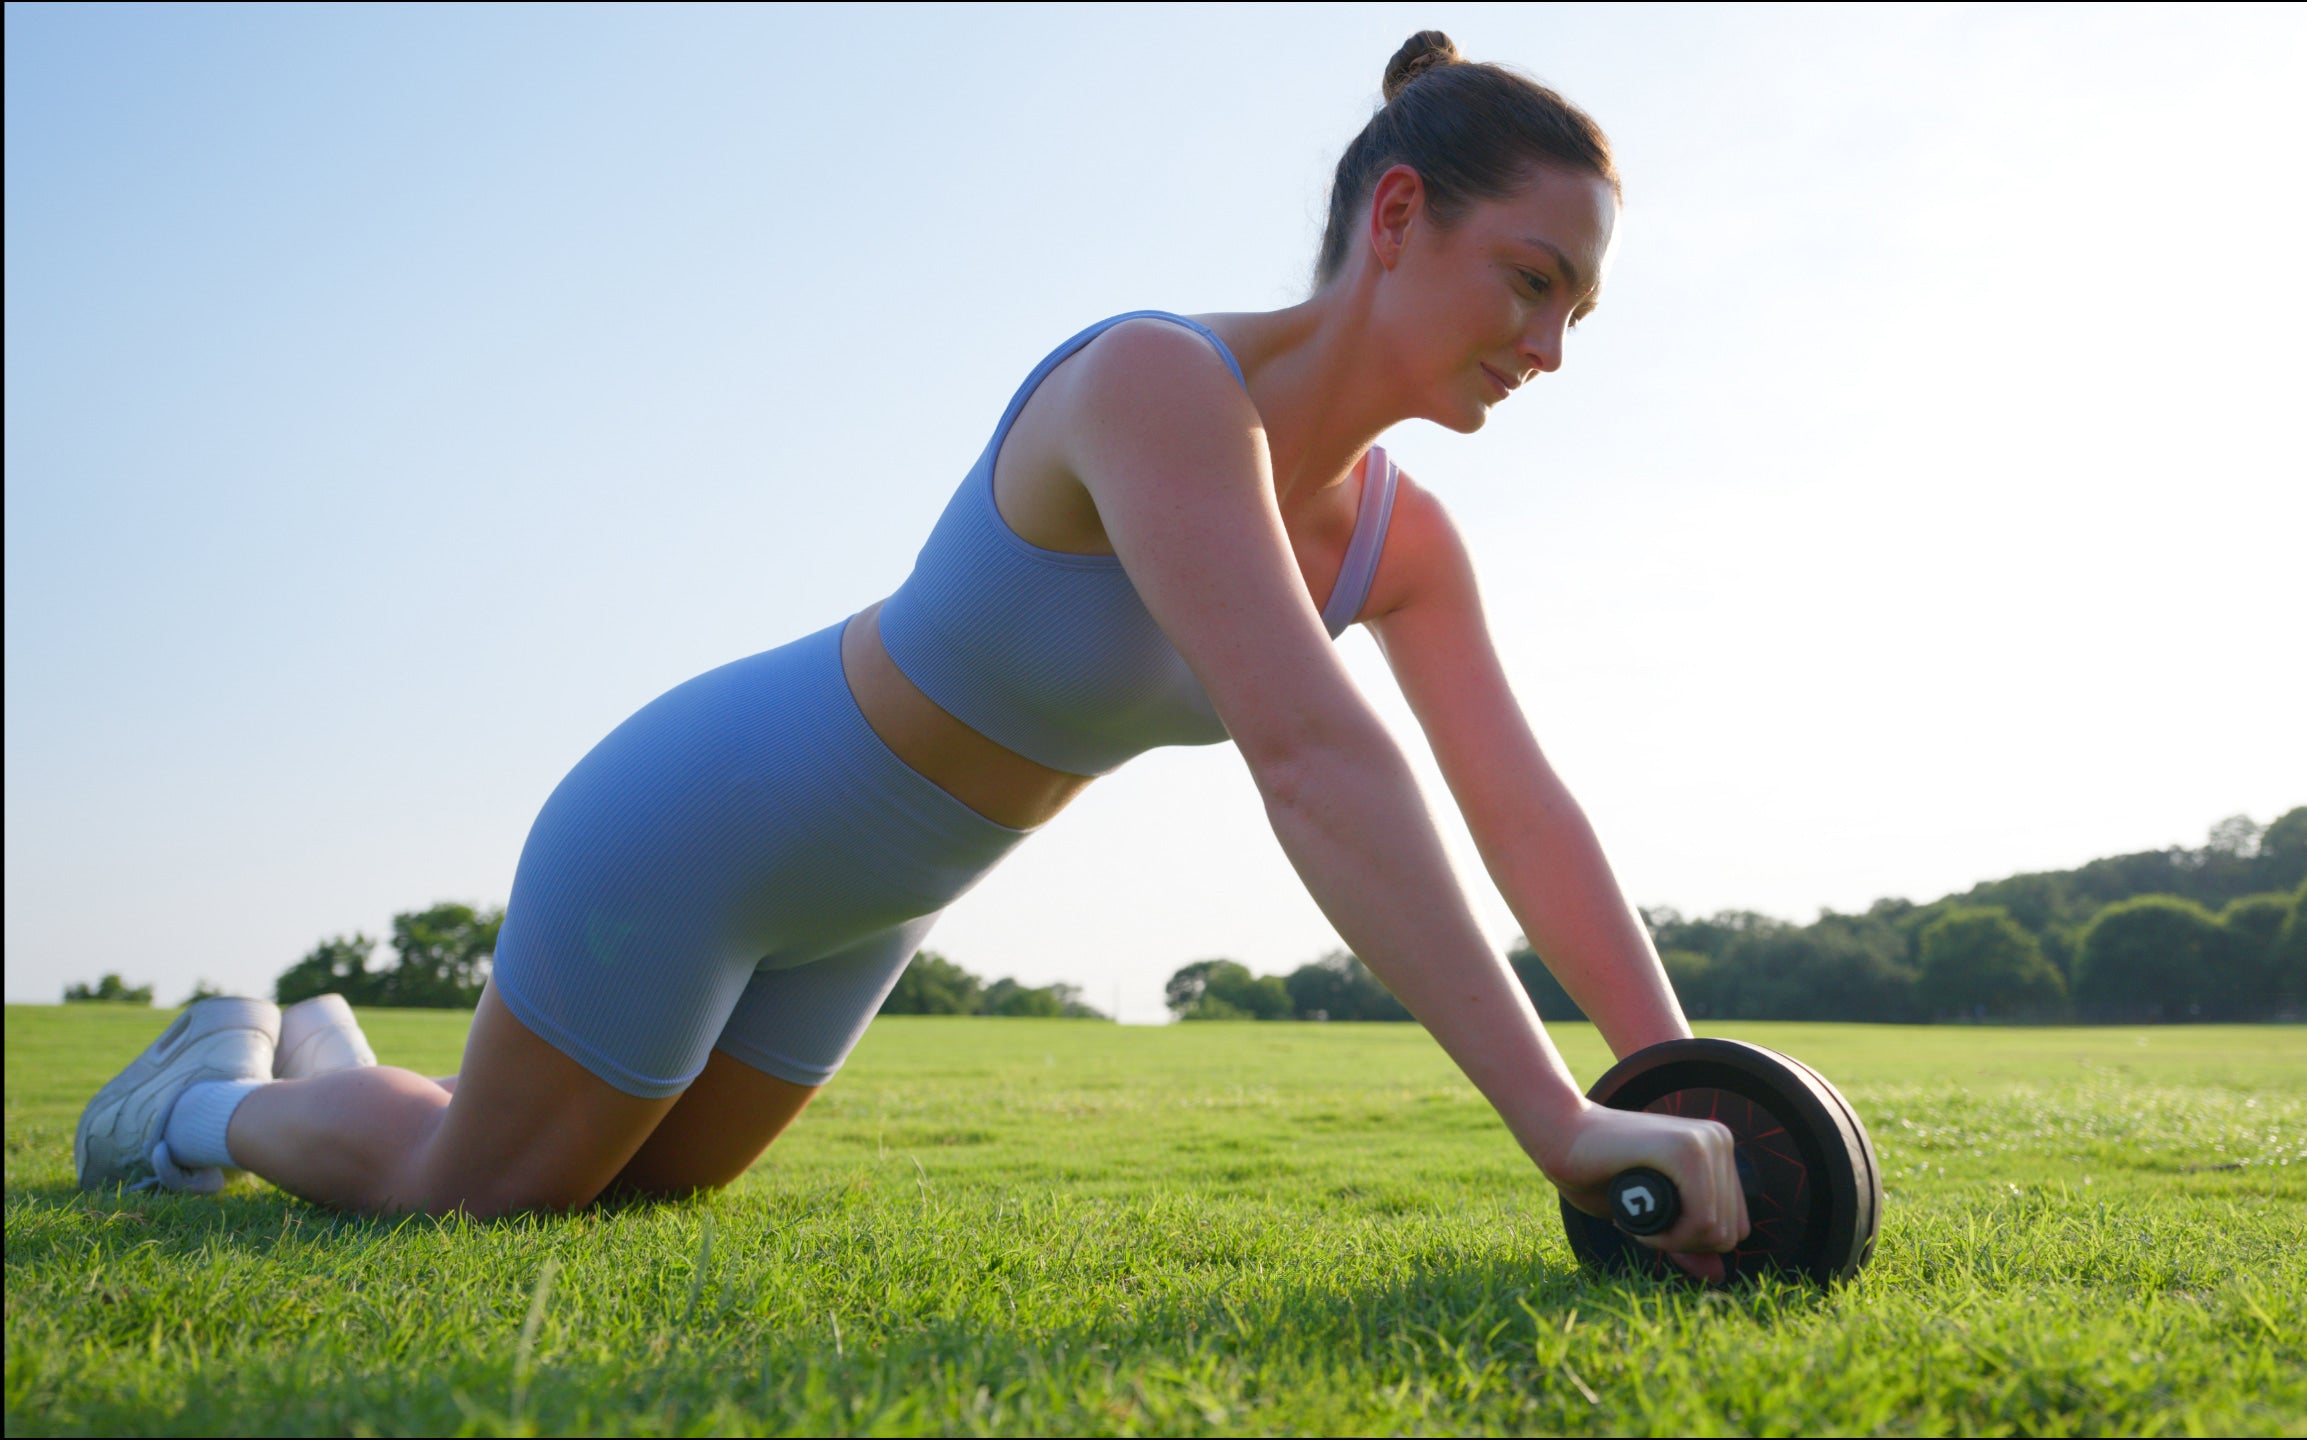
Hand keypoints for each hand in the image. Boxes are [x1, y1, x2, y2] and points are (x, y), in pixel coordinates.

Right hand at [1545, 1103, 1749, 1280]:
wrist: (1560, 1134)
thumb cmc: (1599, 1172)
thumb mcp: (1653, 1214)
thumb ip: (1686, 1239)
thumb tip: (1719, 1275)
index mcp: (1718, 1149)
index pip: (1735, 1225)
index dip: (1692, 1241)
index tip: (1653, 1224)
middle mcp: (1720, 1140)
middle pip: (1729, 1232)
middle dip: (1681, 1243)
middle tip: (1637, 1221)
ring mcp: (1706, 1141)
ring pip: (1716, 1230)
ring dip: (1671, 1240)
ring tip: (1633, 1215)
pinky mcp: (1686, 1149)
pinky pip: (1700, 1220)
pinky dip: (1668, 1237)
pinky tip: (1635, 1221)